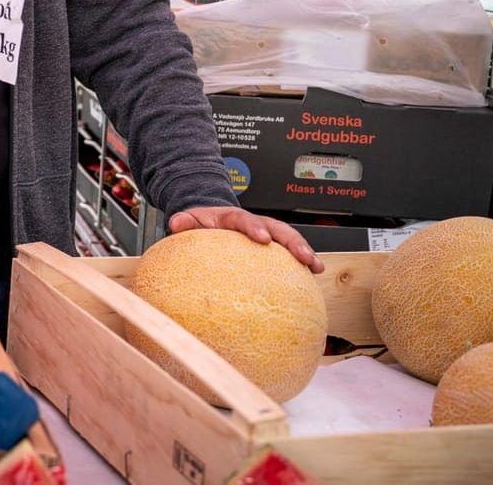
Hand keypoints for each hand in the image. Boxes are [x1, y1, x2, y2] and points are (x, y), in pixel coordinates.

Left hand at [168, 206, 323, 273]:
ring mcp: (266, 234)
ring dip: (304, 251)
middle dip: (292, 241)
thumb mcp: (190, 220)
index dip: (254, 227)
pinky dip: (302, 263)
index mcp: (232, 217)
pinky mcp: (272, 247)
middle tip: (303, 255)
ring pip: (288, 239)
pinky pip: (288, 254)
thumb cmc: (202, 225)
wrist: (210, 221)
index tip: (263, 238)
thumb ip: (184, 220)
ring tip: (316, 266)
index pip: (244, 219)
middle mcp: (254, 223)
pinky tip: (313, 276)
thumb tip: (176, 223)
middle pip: (276, 227)